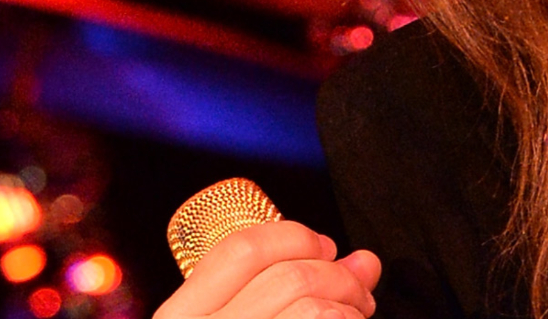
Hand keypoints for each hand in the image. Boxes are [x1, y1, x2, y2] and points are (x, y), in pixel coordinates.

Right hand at [154, 221, 380, 318]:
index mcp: (181, 315)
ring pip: (311, 308)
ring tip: (357, 314)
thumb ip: (299, 293)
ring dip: (350, 306)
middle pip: (290, 275)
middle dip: (341, 276)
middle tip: (361, 292)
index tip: (326, 249)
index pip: (241, 248)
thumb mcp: (247, 316)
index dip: (295, 236)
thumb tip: (366, 261)